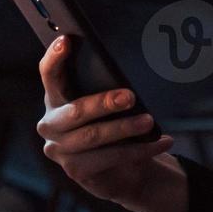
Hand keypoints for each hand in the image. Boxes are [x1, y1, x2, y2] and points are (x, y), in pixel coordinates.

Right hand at [36, 36, 183, 211]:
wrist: (115, 168)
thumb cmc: (109, 123)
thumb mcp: (105, 103)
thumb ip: (103, 87)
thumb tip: (125, 78)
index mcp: (55, 97)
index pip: (49, 74)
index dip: (55, 58)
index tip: (67, 40)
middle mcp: (50, 124)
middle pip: (76, 111)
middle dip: (104, 103)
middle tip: (131, 96)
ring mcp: (60, 150)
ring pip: (94, 137)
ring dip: (126, 128)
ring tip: (150, 122)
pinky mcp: (76, 171)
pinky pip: (112, 158)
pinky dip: (141, 149)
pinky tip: (163, 141)